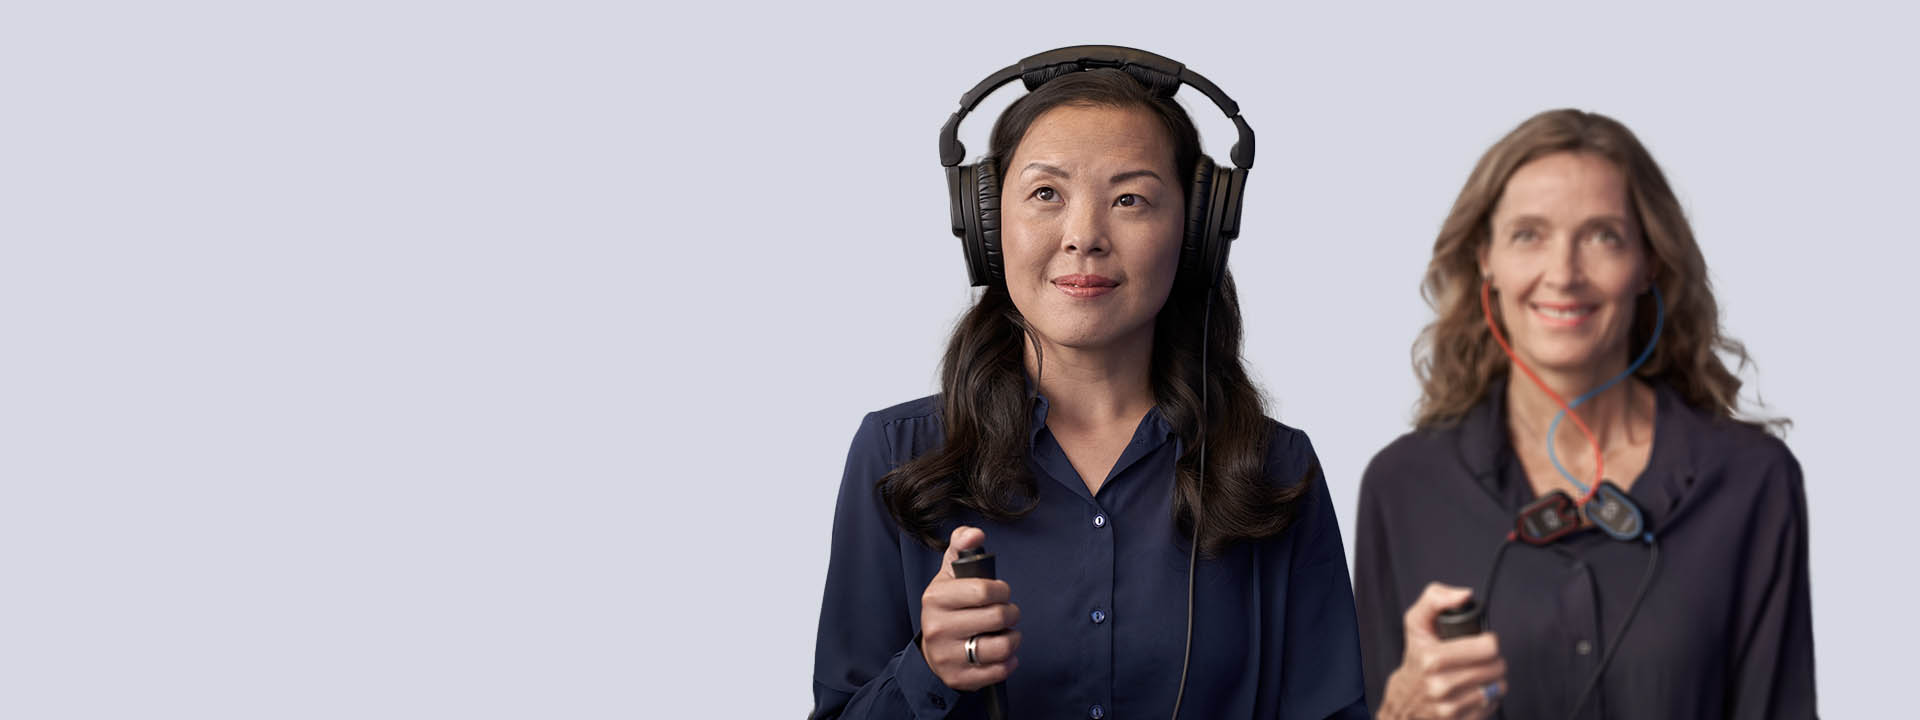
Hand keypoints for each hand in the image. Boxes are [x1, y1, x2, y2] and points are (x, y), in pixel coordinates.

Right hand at [919, 526, 1021, 691]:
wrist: (932, 649)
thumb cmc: (949, 606)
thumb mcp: (949, 573)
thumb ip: (961, 546)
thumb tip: (975, 533)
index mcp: (936, 597)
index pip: (983, 591)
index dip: (1001, 591)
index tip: (1001, 593)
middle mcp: (937, 627)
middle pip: (996, 617)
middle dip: (1011, 613)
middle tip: (1008, 613)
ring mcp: (946, 655)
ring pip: (999, 647)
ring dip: (1013, 639)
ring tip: (1008, 634)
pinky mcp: (958, 678)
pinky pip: (998, 671)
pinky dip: (1009, 663)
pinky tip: (1004, 655)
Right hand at [1378, 583, 1506, 719]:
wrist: (1403, 701)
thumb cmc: (1415, 659)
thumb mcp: (1416, 624)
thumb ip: (1435, 599)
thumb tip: (1464, 595)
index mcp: (1431, 659)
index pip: (1488, 648)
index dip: (1488, 641)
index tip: (1480, 641)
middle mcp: (1440, 686)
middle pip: (1496, 667)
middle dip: (1492, 660)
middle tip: (1479, 658)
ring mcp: (1450, 708)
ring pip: (1498, 687)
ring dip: (1492, 679)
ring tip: (1478, 674)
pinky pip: (1492, 706)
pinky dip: (1488, 698)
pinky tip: (1473, 691)